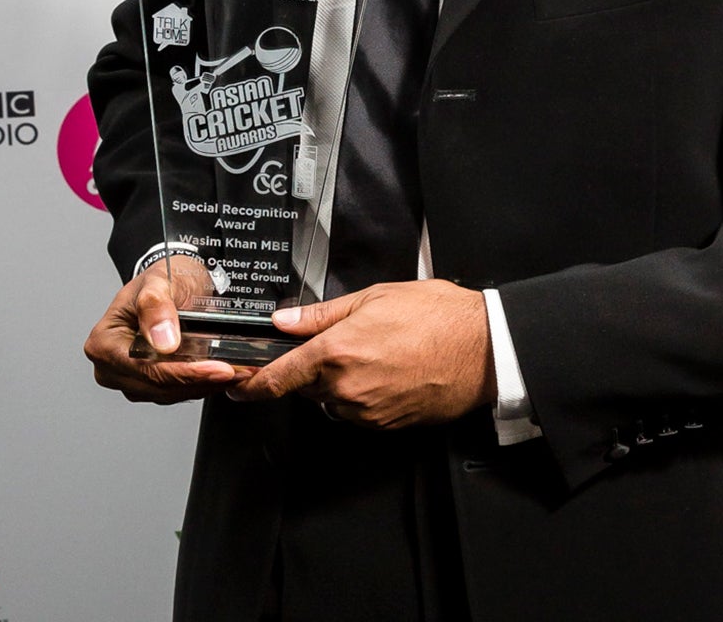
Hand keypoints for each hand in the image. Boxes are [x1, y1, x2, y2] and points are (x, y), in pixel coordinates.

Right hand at [83, 255, 240, 402]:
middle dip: (199, 381)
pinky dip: (199, 384)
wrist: (173, 278)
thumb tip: (163, 342)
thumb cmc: (162, 277)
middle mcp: (110, 366)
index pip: (145, 368)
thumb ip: (156, 307)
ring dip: (203, 385)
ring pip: (168, 393)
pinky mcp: (147, 381)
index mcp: (104, 343)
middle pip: (157, 385)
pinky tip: (222, 375)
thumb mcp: (159, 281)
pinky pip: (174, 390)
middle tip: (235, 373)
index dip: (183, 372)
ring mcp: (128, 377)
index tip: (216, 369)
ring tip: (235, 374)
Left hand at [227, 280, 491, 429]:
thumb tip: (285, 321)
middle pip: (306, 388)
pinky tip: (390, 372)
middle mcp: (345, 388)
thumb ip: (323, 314)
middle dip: (313, 370)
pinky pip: (359, 413)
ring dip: (340, 384)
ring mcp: (366, 411)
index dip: (252, 385)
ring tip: (377, 354)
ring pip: (333, 402)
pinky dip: (363, 397)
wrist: (484, 349)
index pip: (278, 378)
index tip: (238, 387)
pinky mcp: (386, 425)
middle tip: (346, 344)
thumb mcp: (376, 297)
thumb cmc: (438, 317)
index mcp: (337, 352)